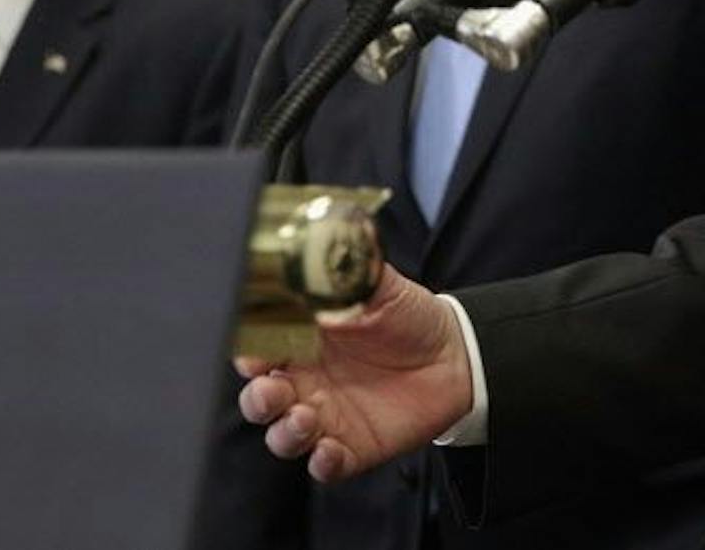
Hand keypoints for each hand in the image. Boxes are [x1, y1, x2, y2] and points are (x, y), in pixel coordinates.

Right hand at [236, 264, 473, 482]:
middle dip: (258, 399)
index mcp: (301, 341)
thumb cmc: (408, 316)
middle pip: (260, 399)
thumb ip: (349, 270)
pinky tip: (329, 451)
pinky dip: (321, 462)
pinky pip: (324, 464)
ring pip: (283, 435)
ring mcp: (324, 417)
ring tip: (306, 418)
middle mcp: (304, 382)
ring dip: (285, 432)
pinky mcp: (350, 446)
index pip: (258, 350)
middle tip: (272, 390)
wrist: (455, 353)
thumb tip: (327, 241)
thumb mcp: (379, 285)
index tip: (255, 354)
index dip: (250, 354)